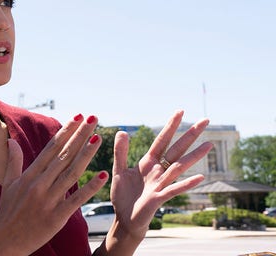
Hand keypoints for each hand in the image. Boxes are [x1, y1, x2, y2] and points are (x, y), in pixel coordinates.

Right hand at [0, 114, 108, 254]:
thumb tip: (11, 140)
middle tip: (94, 119)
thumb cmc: (6, 212)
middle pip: (63, 155)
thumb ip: (13, 161)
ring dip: (86, 155)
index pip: (51, 148)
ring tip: (99, 138)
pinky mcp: (56, 217)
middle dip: (79, 136)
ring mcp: (48, 200)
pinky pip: (76, 200)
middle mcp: (39, 184)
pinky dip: (90, 188)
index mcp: (30, 175)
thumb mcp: (8, 184)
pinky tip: (102, 175)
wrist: (4, 241)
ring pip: (71, 173)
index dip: (66, 132)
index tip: (78, 117)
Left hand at [104, 110, 212, 252]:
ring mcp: (161, 184)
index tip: (180, 111)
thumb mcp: (119, 171)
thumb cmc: (124, 196)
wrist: (125, 219)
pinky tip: (201, 177)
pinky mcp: (159, 198)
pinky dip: (187, 183)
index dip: (170, 127)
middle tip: (206, 120)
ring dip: (194, 156)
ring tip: (209, 144)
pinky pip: (174, 189)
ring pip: (179, 167)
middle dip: (190, 135)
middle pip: (176, 149)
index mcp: (148, 163)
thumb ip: (121, 152)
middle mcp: (158, 171)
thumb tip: (123, 131)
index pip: (161, 141)